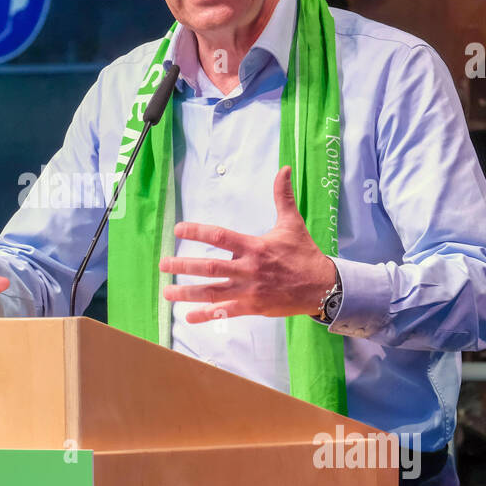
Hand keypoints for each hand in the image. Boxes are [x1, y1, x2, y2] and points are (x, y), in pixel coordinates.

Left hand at [159, 165, 337, 322]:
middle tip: (162, 265)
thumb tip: (284, 169)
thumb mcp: (292, 223)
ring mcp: (249, 290)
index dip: (197, 232)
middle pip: (209, 267)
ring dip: (187, 293)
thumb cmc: (304, 253)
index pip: (220, 237)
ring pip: (213, 292)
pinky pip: (226, 312)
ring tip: (166, 292)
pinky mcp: (253, 307)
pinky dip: (207, 315)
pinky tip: (188, 317)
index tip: (177, 230)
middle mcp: (248, 268)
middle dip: (183, 266)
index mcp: (254, 246)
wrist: (322, 286)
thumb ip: (283, 196)